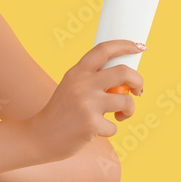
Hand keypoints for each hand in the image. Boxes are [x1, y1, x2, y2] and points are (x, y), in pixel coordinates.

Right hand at [25, 40, 144, 162]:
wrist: (41, 136)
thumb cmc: (61, 112)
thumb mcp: (71, 87)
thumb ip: (93, 79)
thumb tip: (125, 78)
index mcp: (77, 72)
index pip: (103, 49)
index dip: (125, 45)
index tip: (139, 47)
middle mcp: (82, 84)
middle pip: (123, 72)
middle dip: (138, 80)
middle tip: (138, 90)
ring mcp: (87, 104)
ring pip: (126, 100)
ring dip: (129, 110)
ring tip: (120, 115)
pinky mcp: (91, 124)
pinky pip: (115, 126)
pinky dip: (110, 130)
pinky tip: (97, 130)